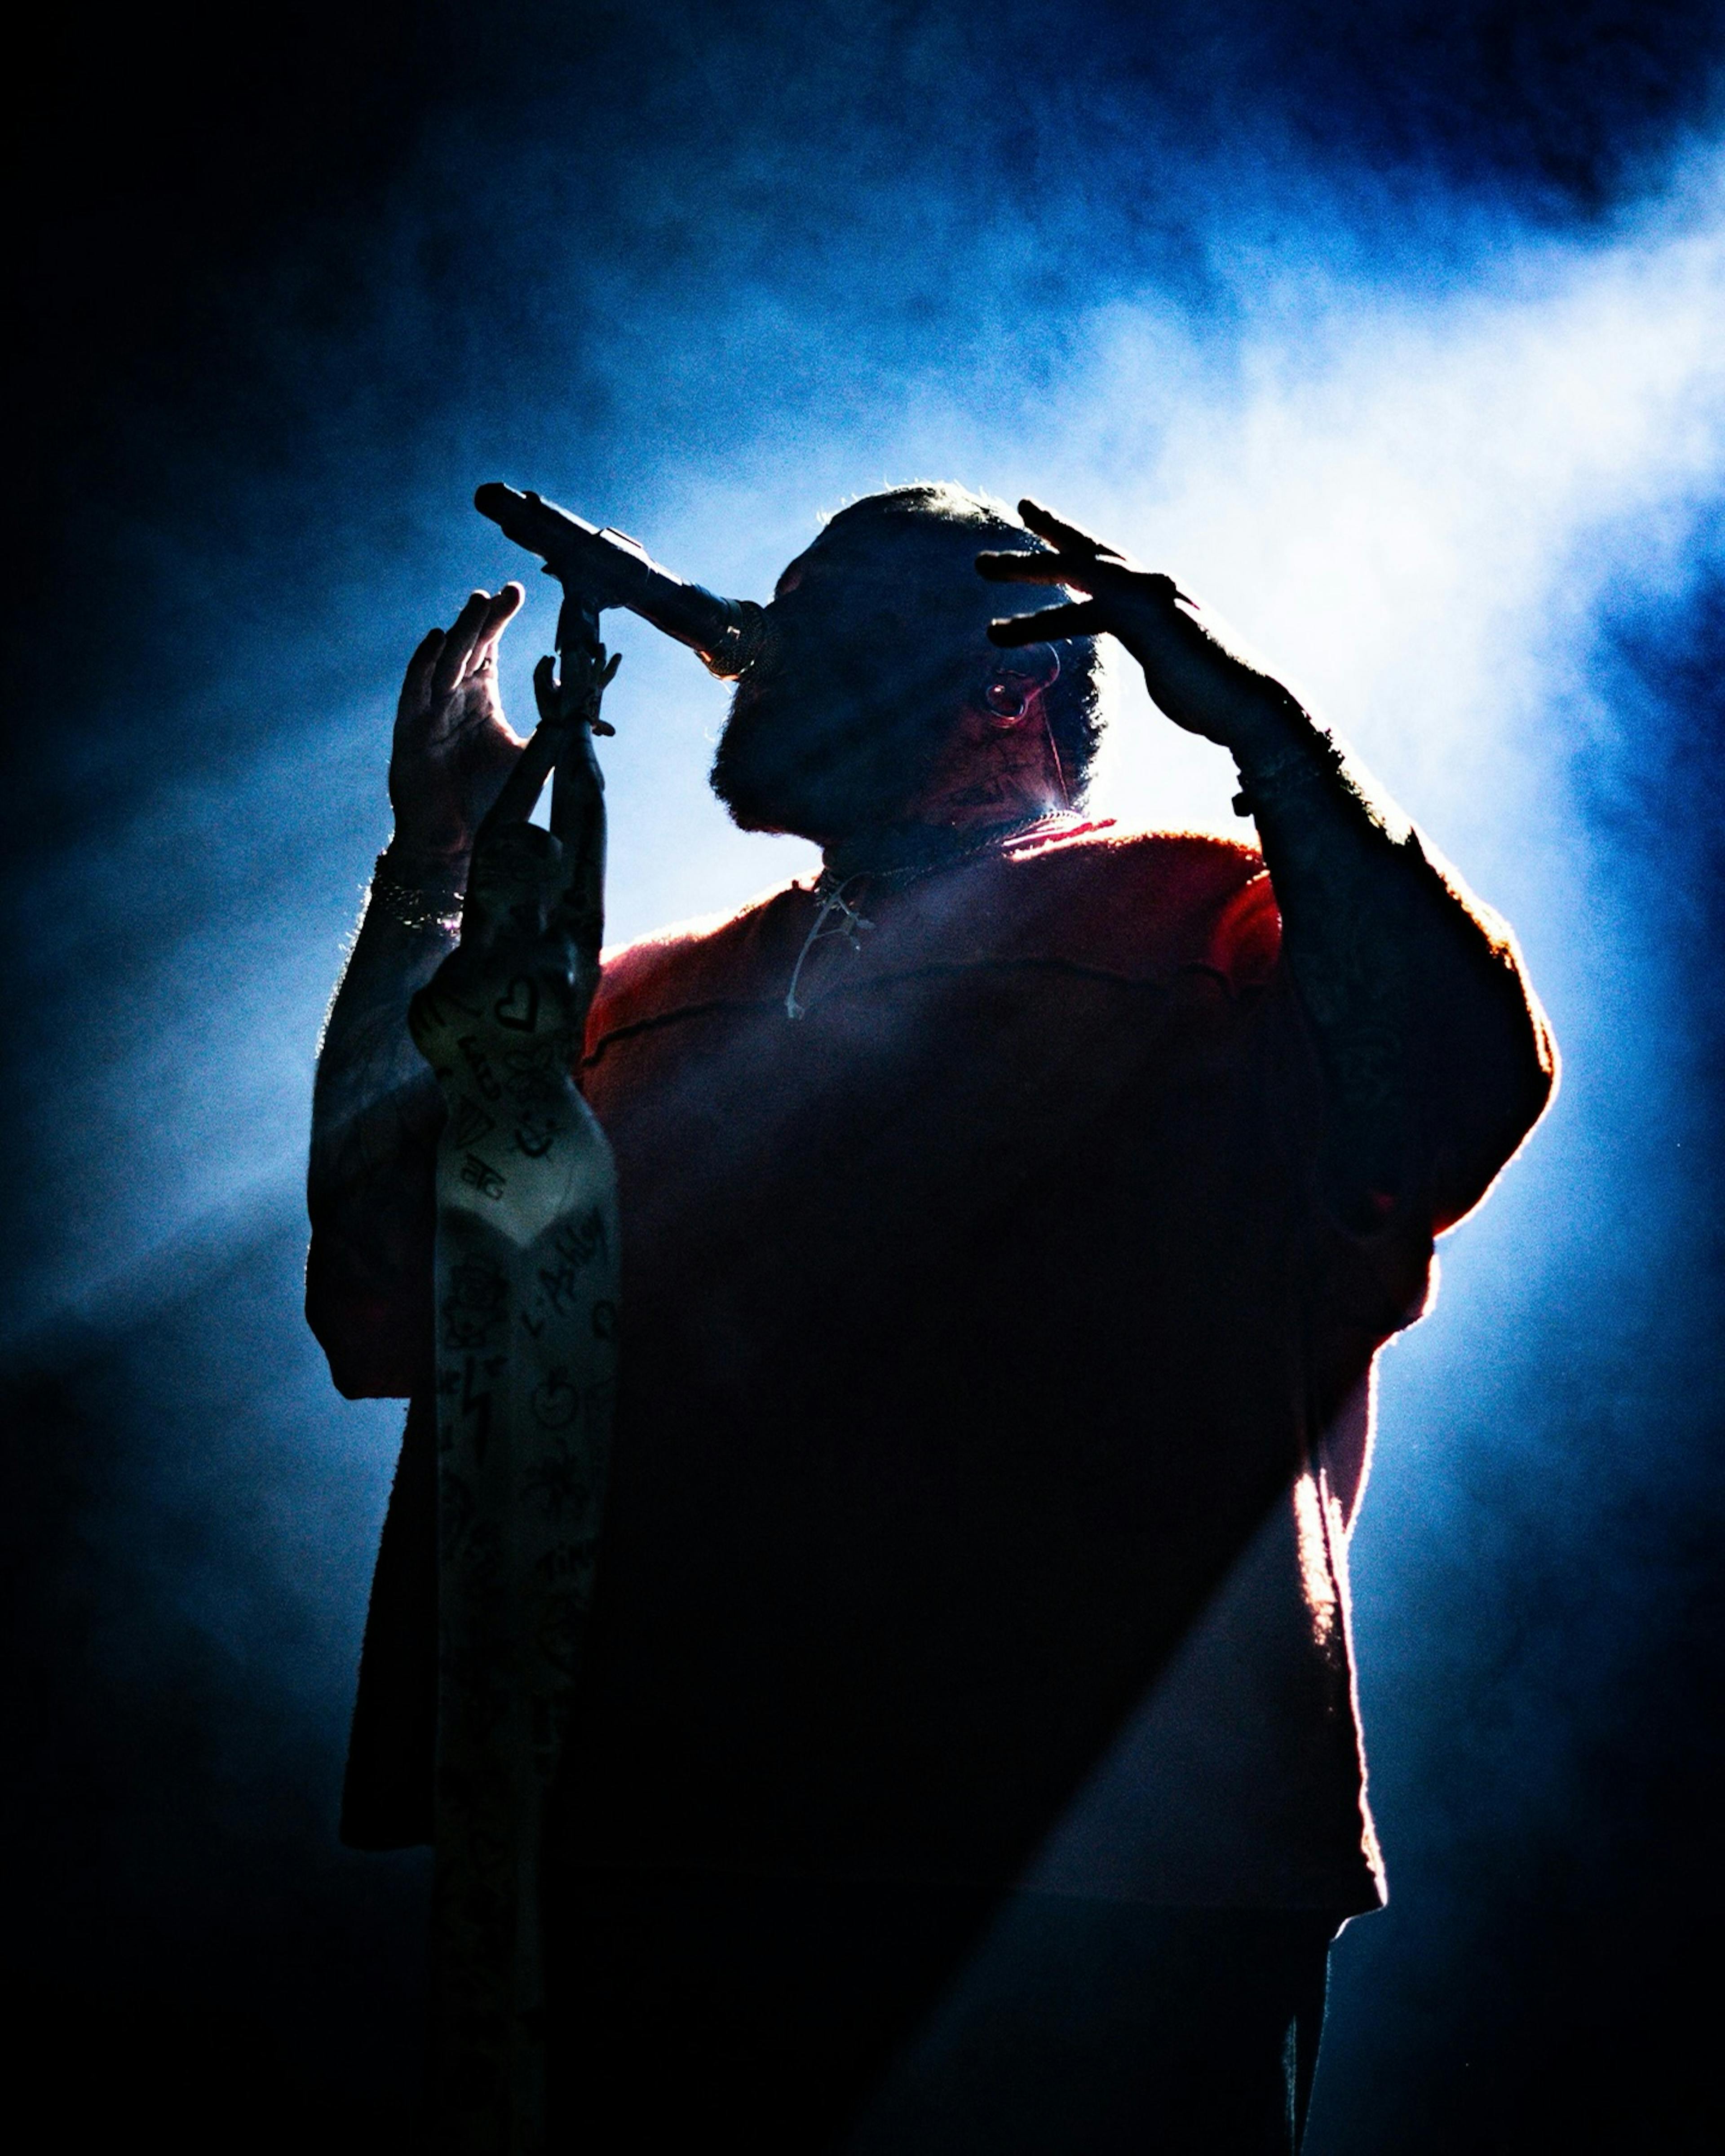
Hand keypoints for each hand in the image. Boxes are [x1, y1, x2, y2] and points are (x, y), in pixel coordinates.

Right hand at [388, 584, 526, 865]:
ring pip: (445, 661)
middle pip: (469, 646)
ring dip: (461, 632)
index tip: (515, 592)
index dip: (500, 619)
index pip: (490, 648)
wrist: (458, 842)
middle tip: (499, 592)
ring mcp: (430, 711)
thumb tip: (583, 702)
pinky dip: (424, 663)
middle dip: (483, 618)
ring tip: (477, 603)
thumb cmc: (492, 802)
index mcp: (481, 699)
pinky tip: (437, 639)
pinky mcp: (410, 730)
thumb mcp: (531, 758)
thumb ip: (551, 727)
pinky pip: (415, 689)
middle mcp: (454, 698)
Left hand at [977, 500, 1299, 755]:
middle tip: (1020, 507)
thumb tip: (1156, 660)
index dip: (1080, 542)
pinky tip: (999, 631)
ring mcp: (1151, 598)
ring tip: (981, 565)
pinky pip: (1080, 615)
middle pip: (1094, 549)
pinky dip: (1037, 621)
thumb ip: (1157, 652)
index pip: (1113, 561)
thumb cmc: (1219, 699)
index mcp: (1162, 595)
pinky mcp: (1144, 621)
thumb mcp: (1177, 668)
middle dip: (1053, 529)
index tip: (1051, 524)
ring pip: (1079, 570)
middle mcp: (1155, 586)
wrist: (1252, 707)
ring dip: (1028, 566)